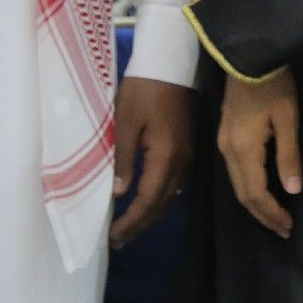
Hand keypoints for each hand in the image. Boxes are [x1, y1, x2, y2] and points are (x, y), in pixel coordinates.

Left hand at [110, 77, 195, 248]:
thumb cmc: (145, 88)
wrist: (173, 61)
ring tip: (131, 227)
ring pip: (171, 195)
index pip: (148, 200)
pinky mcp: (189, 145)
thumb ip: (124, 159)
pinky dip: (161, 198)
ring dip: (151, 214)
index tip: (113, 237)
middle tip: (119, 241)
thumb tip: (120, 194)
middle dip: (140, 225)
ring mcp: (189, 154)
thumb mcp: (126, 122)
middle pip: (162, 204)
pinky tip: (150, 201)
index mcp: (166, 156)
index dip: (131, 222)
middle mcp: (182, 161)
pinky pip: (176, 182)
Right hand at [217, 69, 300, 238]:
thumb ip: (289, 155)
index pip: (255, 193)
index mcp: (243, 148)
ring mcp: (222, 143)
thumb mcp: (289, 118)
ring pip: (236, 185)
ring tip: (274, 217)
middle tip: (283, 230)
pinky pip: (234, 172)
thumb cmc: (275, 84)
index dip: (271, 213)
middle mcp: (228, 150)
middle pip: (242, 194)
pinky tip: (261, 192)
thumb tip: (293, 191)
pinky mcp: (224, 136)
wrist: (249, 55)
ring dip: (254, 204)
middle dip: (262, 215)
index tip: (289, 226)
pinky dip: (248, 188)